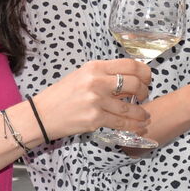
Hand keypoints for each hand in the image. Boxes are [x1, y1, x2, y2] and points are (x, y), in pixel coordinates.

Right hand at [31, 58, 152, 139]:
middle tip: (144, 96)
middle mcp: (97, 81)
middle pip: (134, 83)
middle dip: (144, 91)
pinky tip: (138, 125)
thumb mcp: (83, 76)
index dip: (144, 72)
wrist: (42, 115)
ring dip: (141, 112)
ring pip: (130, 107)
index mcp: (95, 67)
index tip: (147, 79)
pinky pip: (121, 122)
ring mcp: (96, 101)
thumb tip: (131, 79)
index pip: (130, 65)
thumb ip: (105, 75)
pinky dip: (133, 125)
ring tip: (144, 115)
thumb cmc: (63, 95)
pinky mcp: (95, 119)